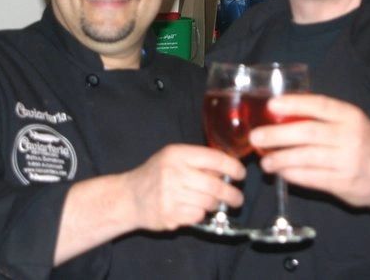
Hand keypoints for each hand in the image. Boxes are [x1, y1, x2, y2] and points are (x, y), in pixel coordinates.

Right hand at [122, 144, 244, 230]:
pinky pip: (198, 216)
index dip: (233, 167)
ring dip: (216, 205)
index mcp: (177, 154)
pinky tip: (194, 210)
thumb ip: (198, 161)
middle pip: (215, 185)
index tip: (241, 174)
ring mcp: (171, 194)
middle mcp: (174, 172)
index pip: (215, 158)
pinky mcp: (169, 214)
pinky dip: (200, 214)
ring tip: (215, 204)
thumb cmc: (155, 175)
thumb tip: (227, 168)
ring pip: (208, 202)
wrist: (128, 197)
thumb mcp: (173, 158)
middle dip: (232, 194)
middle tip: (238, 199)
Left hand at [249, 94, 369, 209]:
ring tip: (265, 161)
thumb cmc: (364, 145)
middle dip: (277, 134)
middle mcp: (350, 136)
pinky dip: (292, 175)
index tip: (271, 105)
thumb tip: (281, 114)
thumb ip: (323, 118)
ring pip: (306, 157)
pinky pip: (311, 177)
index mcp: (350, 115)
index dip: (293, 104)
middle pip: (307, 132)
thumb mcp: (351, 123)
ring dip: (280, 159)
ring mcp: (347, 160)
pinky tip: (281, 173)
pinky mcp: (343, 182)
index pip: (319, 105)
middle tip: (256, 136)